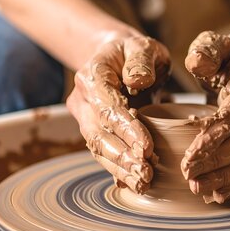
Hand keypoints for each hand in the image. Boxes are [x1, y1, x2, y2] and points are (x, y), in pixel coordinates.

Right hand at [67, 33, 170, 193]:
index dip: (126, 129)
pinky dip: (118, 170)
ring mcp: (85, 118)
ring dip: (120, 168)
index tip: (146, 147)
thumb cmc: (134, 52)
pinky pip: (104, 153)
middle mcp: (83, 100)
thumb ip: (141, 59)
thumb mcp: (142, 45)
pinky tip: (133, 184)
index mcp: (92, 76)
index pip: (108, 108)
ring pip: (99, 148)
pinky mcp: (95, 131)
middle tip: (146, 173)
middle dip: (122, 157)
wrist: (117, 56)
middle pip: (99, 134)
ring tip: (143, 183)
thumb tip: (138, 81)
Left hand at [181, 31, 229, 202]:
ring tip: (197, 188)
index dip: (212, 140)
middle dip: (215, 164)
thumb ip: (204, 51)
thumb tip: (196, 64)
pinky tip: (215, 195)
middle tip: (187, 174)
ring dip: (224, 179)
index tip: (188, 156)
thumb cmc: (228, 57)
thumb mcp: (214, 43)